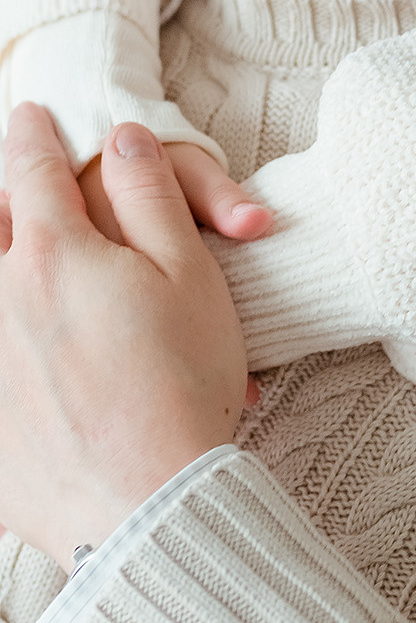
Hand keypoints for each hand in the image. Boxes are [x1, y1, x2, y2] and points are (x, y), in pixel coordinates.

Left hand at [0, 104, 248, 572]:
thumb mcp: (189, 272)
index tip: (33, 116)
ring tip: (20, 263)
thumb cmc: (181, 384)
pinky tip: (17, 363)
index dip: (35, 135)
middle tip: (13, 191)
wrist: (148, 506)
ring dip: (1, 265)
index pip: (33, 169)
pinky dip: (3, 351)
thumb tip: (120, 136)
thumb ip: (149, 194)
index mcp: (54, 254)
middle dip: (0, 199)